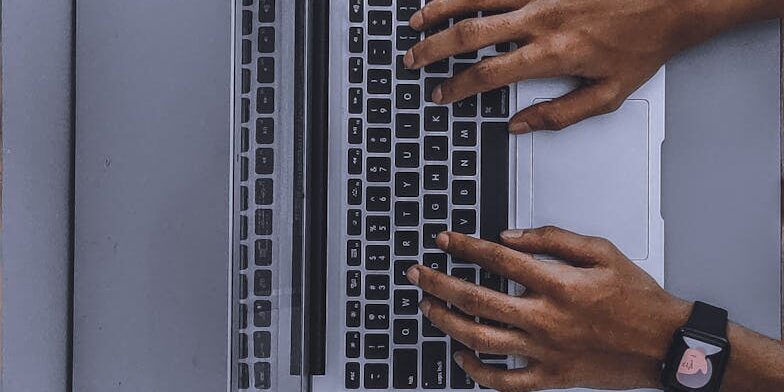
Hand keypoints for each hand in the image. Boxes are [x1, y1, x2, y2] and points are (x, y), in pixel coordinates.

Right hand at [403, 0, 753, 132]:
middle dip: (433, 48)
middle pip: (469, 33)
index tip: (440, 95)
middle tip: (412, 59)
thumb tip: (518, 125)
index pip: (487, 73)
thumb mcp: (608, 95)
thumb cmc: (643, 45)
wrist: (674, 0)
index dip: (456, 87)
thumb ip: (558, 115)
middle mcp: (539, 19)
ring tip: (417, 21)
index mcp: (551, 54)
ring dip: (441, 9)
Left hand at [406, 227, 691, 390]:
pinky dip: (477, 371)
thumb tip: (509, 235)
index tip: (444, 241)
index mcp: (557, 284)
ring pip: (481, 339)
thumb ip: (553, 239)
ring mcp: (545, 350)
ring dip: (447, 322)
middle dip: (439, 283)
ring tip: (427, 308)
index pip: (497, 259)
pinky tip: (461, 356)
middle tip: (417, 274)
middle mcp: (545, 318)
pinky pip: (504, 380)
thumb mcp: (602, 252)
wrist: (664, 344)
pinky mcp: (550, 376)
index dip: (465, 247)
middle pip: (476, 299)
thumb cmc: (637, 298)